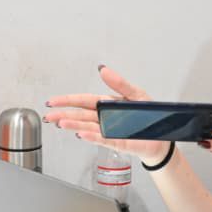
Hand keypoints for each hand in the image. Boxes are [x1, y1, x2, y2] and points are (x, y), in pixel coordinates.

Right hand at [44, 65, 171, 164]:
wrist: (162, 135)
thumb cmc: (149, 115)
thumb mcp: (136, 93)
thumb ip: (119, 83)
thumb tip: (103, 69)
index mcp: (107, 104)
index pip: (83, 101)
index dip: (67, 101)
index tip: (53, 101)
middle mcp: (104, 118)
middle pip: (80, 115)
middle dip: (63, 115)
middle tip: (49, 115)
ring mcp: (109, 131)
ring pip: (88, 127)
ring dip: (74, 125)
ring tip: (60, 123)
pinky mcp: (119, 142)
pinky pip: (103, 139)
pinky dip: (92, 136)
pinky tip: (80, 134)